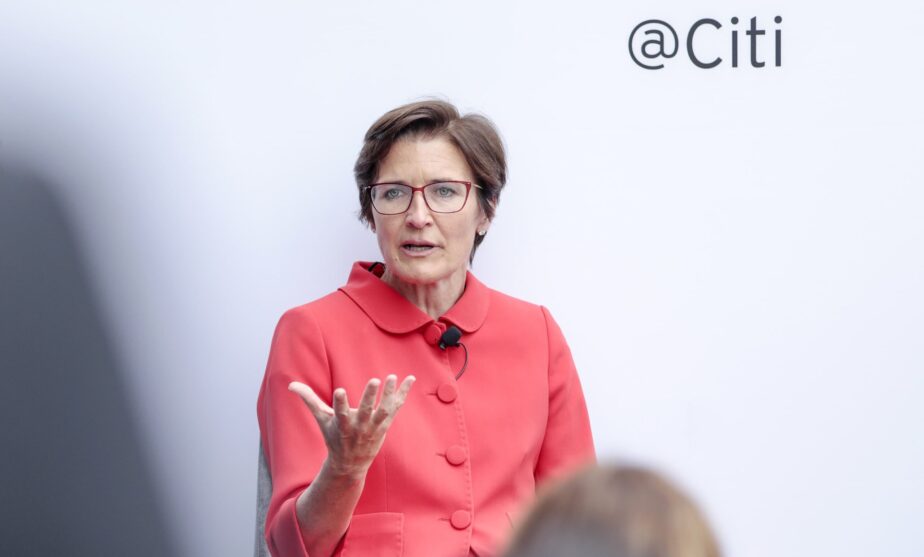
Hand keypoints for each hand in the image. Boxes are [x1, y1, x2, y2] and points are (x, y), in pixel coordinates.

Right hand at [289, 374, 415, 477]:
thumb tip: (291, 385)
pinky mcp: (385, 424)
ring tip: (391, 377)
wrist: (350, 464)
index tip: (340, 391)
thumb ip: (309, 400)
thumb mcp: (321, 420)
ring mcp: (374, 427)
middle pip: (366, 411)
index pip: (340, 413)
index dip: (340, 403)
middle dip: (370, 396)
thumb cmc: (334, 437)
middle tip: (374, 380)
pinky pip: (395, 407)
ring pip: (383, 410)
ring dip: (388, 394)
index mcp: (342, 425)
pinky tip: (410, 378)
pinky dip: (402, 393)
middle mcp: (359, 426)